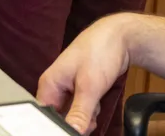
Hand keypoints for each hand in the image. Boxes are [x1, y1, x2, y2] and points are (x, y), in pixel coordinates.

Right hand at [37, 15, 134, 134]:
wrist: (120, 37)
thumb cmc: (100, 52)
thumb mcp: (90, 87)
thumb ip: (79, 113)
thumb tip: (72, 131)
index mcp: (49, 83)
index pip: (44, 115)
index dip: (57, 126)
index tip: (74, 128)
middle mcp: (55, 86)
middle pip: (59, 116)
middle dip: (75, 120)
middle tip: (89, 116)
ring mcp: (68, 88)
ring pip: (72, 113)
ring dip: (85, 115)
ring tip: (95, 103)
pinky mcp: (80, 89)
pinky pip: (82, 108)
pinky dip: (91, 109)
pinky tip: (98, 102)